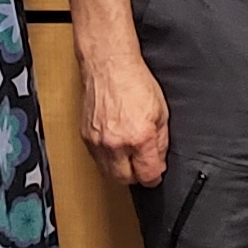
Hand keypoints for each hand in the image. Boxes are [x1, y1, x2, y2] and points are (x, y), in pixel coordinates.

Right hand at [79, 41, 170, 186]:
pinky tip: (115, 148)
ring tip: (129, 157)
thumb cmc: (135, 83)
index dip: (155, 176)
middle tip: (143, 166)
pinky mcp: (86, 138)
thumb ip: (161, 142)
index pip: (148, 175)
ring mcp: (98, 142)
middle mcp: (116, 144)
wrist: (109, 66)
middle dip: (137, 176)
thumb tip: (159, 161)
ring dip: (120, 170)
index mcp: (139, 138)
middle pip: (126, 180)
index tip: (156, 172)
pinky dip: (107, 159)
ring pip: (109, 174)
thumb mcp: (161, 112)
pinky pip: (97, 160)